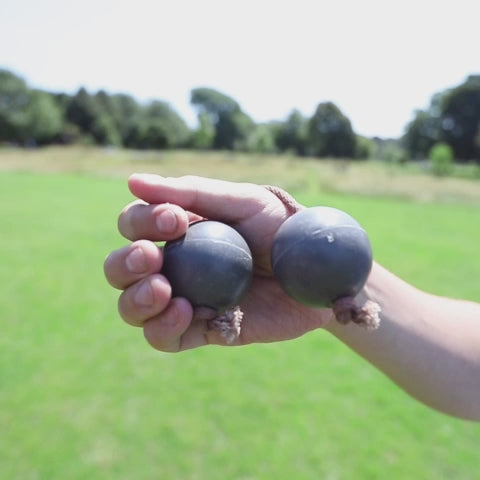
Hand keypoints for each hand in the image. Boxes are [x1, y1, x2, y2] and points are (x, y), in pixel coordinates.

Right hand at [104, 174, 332, 351]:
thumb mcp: (242, 201)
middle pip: (121, 269)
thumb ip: (191, 192)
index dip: (141, 222)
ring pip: (132, 307)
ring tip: (163, 290)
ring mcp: (184, 300)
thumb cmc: (279, 228)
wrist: (314, 272)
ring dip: (135, 299)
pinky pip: (163, 338)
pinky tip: (187, 311)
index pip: (134, 225)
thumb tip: (133, 181)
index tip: (175, 221)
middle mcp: (172, 266)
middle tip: (151, 258)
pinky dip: (163, 326)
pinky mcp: (202, 330)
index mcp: (176, 231)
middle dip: (126, 264)